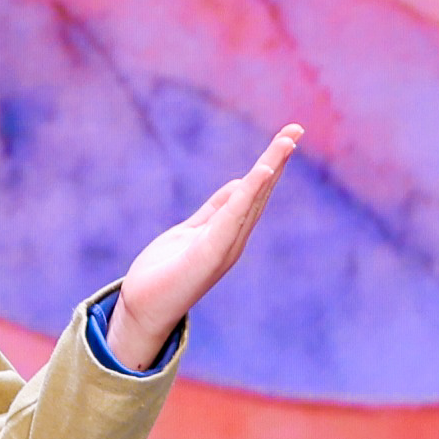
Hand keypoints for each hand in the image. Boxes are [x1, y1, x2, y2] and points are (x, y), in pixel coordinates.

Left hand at [109, 125, 303, 368]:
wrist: (143, 310)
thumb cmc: (164, 274)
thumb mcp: (190, 231)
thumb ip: (214, 210)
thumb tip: (239, 184)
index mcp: (229, 232)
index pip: (254, 191)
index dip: (271, 163)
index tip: (288, 136)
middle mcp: (233, 239)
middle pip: (260, 192)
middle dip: (277, 160)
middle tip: (295, 128)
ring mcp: (224, 247)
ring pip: (251, 201)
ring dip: (269, 170)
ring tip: (286, 142)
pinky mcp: (209, 254)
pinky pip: (231, 218)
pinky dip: (247, 195)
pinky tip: (260, 173)